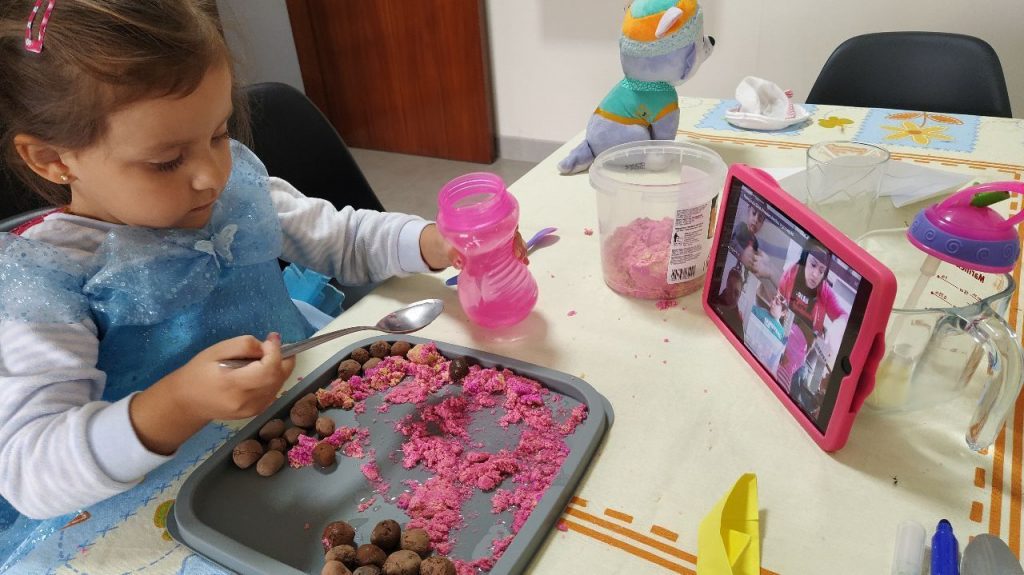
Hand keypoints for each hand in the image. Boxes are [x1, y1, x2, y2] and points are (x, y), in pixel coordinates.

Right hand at [130, 333, 294, 454]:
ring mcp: (254, 410)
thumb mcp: (215, 351)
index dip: (276, 351)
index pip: (269, 369)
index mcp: (235, 385)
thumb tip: (267, 346)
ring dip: (279, 367)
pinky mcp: (256, 412)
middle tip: (271, 345)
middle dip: (283, 357)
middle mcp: (248, 402)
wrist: (187, 402)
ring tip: (264, 356)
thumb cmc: (198, 372)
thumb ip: (243, 345)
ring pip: (280, 384)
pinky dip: (274, 378)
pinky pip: (274, 391)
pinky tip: (261, 370)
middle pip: (279, 377)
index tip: (271, 337)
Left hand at [419, 224, 529, 269]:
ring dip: (520, 248)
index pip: (501, 218)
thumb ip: (452, 252)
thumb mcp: (447, 244)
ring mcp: (495, 237)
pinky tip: (522, 262)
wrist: (445, 245)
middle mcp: (491, 227)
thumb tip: (459, 263)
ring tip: (524, 261)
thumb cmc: (447, 239)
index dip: (510, 227)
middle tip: (519, 255)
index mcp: (481, 220)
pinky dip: (516, 255)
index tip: (514, 239)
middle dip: (518, 241)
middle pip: (510, 229)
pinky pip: (508, 249)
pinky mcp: (495, 248)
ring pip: (512, 239)